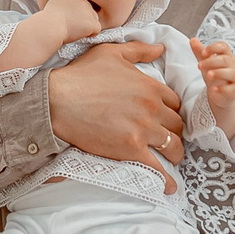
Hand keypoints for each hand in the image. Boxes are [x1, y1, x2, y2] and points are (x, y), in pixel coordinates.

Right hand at [43, 0, 103, 42]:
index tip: (67, 22)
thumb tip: (63, 10)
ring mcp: (89, 11)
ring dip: (87, 28)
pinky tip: (80, 35)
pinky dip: (90, 35)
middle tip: (72, 28)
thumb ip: (62, 5)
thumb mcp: (53, 6)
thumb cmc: (47, 21)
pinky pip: (96, 30)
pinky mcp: (92, 22)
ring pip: (94, 21)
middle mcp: (83, 1)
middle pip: (89, 13)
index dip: (76, 17)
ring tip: (74, 32)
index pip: (80, 7)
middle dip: (83, 21)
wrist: (50, 26)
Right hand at [46, 41, 183, 191]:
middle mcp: (152, 108)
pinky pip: (157, 167)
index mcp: (150, 86)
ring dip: (174, 154)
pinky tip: (169, 186)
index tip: (166, 119)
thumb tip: (160, 47)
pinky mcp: (130, 149)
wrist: (57, 100)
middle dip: (174, 133)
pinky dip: (165, 179)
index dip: (171, 112)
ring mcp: (143, 129)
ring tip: (170, 161)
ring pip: (172, 146)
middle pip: (177, 126)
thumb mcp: (111, 53)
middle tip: (168, 140)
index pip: (175, 103)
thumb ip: (139, 49)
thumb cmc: (81, 75)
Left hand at [194, 38, 234, 129]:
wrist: (223, 95)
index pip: (224, 47)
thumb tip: (192, 40)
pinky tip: (214, 89)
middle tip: (199, 66)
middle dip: (211, 61)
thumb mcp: (206, 64)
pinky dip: (223, 89)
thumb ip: (200, 52)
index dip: (213, 48)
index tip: (203, 53)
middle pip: (226, 59)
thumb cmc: (216, 77)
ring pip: (231, 73)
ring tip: (208, 75)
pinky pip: (231, 89)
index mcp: (227, 57)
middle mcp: (233, 66)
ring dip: (219, 73)